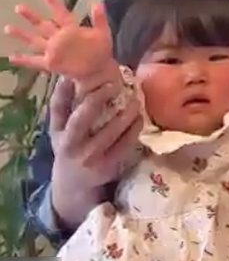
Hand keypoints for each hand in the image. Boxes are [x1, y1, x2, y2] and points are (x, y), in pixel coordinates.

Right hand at [4, 0, 113, 79]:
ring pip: (35, 40)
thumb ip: (99, 18)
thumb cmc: (101, 49)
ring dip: (22, 34)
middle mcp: (59, 38)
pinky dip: (23, 60)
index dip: (54, 4)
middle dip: (31, 16)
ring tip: (8, 27)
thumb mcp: (103, 32)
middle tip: (19, 7)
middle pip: (43, 25)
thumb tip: (97, 1)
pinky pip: (34, 61)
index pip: (61, 14)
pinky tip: (11, 57)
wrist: (99, 68)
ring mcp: (53, 50)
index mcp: (71, 29)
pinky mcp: (51, 63)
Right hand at [47, 76, 142, 227]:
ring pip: (108, 132)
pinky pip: (123, 145)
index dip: (64, 90)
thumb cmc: (72, 148)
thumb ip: (68, 107)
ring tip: (135, 100)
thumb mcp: (63, 131)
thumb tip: (77, 75)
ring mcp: (88, 157)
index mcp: (58, 132)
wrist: (73, 186)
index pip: (57, 108)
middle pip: (81, 120)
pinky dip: (133, 130)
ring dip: (123, 114)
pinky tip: (139, 118)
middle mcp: (69, 145)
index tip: (76, 74)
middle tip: (113, 84)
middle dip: (97, 99)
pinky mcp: (106, 166)